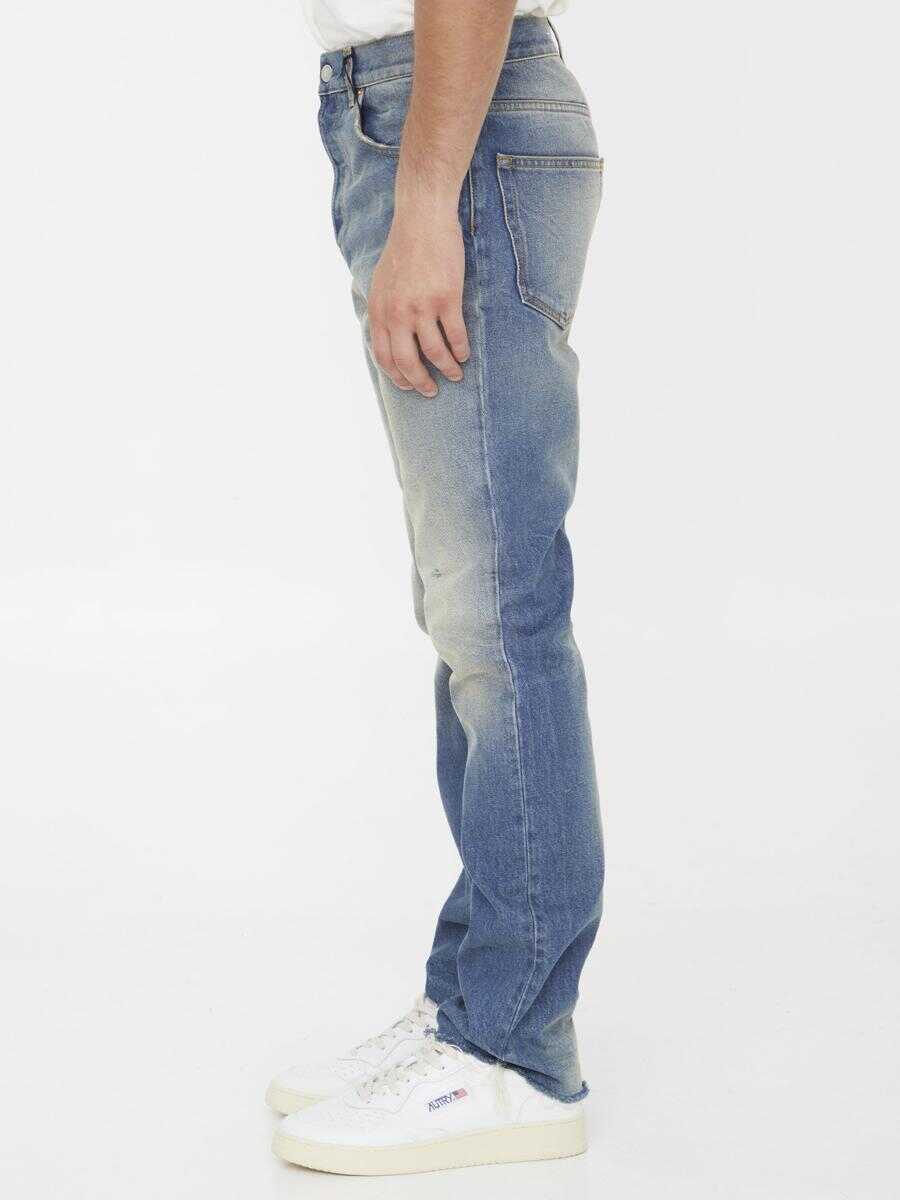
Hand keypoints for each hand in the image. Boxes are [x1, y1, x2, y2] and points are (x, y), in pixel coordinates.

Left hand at [368, 202, 470, 397]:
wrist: (422, 220)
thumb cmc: (403, 249)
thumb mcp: (381, 282)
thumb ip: (383, 311)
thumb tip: (386, 338)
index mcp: (380, 310)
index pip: (384, 357)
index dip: (396, 377)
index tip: (408, 386)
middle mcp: (398, 313)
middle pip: (408, 362)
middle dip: (420, 382)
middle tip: (431, 390)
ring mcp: (423, 306)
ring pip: (435, 353)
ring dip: (446, 369)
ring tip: (455, 374)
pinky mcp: (447, 298)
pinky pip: (456, 336)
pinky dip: (461, 350)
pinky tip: (464, 354)